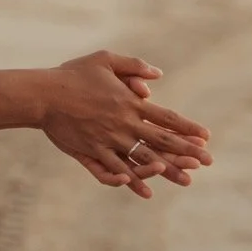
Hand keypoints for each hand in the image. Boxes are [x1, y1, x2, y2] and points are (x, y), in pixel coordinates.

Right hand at [41, 50, 211, 199]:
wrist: (43, 95)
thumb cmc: (73, 74)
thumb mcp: (104, 59)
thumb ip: (133, 65)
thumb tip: (158, 76)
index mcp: (129, 103)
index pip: (166, 117)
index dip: (188, 128)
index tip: (206, 137)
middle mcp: (123, 124)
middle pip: (161, 141)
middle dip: (187, 152)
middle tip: (208, 162)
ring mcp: (108, 140)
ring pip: (143, 159)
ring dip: (167, 170)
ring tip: (187, 180)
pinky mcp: (91, 152)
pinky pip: (115, 171)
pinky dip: (132, 181)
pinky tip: (146, 191)